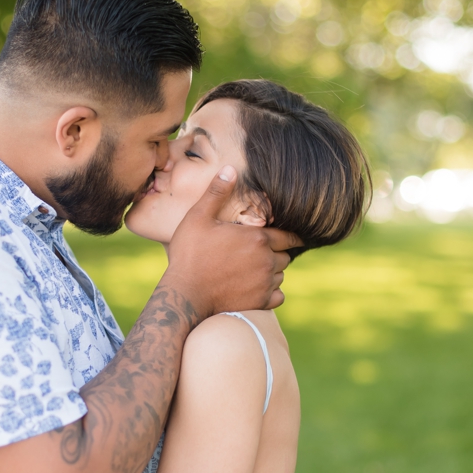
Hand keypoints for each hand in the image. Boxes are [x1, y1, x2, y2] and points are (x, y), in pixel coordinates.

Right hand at [161, 165, 302, 313]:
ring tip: (253, 270)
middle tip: (258, 253)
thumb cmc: (190, 254)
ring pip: (281, 275)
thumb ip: (216, 193)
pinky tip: (256, 288)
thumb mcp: (198, 218)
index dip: (287, 235)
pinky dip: (272, 293)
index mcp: (258, 238)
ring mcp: (265, 283)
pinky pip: (278, 296)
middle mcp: (267, 260)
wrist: (185, 294)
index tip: (286, 237)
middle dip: (276, 253)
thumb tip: (230, 169)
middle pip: (285, 256)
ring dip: (272, 272)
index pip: (287, 235)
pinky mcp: (260, 302)